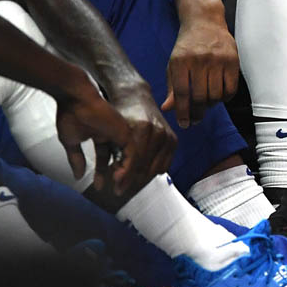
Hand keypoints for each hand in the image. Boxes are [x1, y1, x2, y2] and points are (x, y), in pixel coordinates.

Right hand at [54, 74, 131, 192]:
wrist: (75, 98)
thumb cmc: (70, 115)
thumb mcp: (71, 142)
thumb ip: (76, 159)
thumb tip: (78, 176)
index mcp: (102, 135)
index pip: (106, 157)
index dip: (102, 172)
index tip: (100, 187)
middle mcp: (114, 134)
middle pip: (121, 159)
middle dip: (119, 177)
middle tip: (116, 192)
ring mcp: (121, 132)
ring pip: (129, 158)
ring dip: (125, 175)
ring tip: (118, 189)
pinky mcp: (125, 132)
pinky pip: (131, 154)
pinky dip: (128, 167)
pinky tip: (120, 178)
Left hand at [103, 82, 176, 196]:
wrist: (135, 98)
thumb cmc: (121, 115)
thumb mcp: (113, 133)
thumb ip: (113, 156)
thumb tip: (116, 180)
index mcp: (142, 128)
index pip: (135, 162)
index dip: (125, 177)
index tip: (116, 188)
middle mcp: (158, 132)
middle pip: (146, 168)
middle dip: (132, 180)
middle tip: (120, 185)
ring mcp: (168, 135)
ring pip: (156, 169)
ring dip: (142, 177)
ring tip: (129, 178)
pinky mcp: (174, 140)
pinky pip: (165, 165)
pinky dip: (153, 170)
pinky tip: (142, 169)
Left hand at [163, 0, 237, 128]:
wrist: (205, 21)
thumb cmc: (187, 46)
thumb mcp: (174, 64)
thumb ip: (172, 87)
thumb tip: (168, 109)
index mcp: (180, 61)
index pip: (182, 93)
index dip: (183, 112)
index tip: (184, 123)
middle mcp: (199, 60)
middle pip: (199, 97)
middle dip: (197, 113)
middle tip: (196, 119)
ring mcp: (218, 59)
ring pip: (216, 95)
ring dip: (211, 105)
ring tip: (207, 104)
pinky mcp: (232, 59)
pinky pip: (231, 88)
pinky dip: (225, 97)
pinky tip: (219, 96)